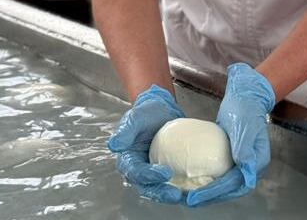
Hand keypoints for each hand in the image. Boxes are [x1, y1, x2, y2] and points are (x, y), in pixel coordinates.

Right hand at [107, 84, 185, 203]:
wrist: (162, 109)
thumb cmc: (146, 112)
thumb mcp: (136, 117)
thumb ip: (125, 130)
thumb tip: (114, 145)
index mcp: (128, 159)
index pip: (136, 172)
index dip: (148, 175)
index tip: (165, 173)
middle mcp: (139, 170)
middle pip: (147, 187)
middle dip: (161, 192)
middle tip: (175, 194)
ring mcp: (153, 172)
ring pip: (159, 189)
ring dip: (170, 194)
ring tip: (185, 196)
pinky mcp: (166, 171)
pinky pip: (172, 183)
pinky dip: (181, 188)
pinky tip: (193, 189)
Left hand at [186, 63, 274, 206]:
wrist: (245, 96)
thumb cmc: (246, 108)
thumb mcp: (245, 126)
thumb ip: (245, 148)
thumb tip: (244, 168)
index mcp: (258, 162)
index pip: (236, 183)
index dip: (217, 191)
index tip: (197, 196)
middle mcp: (251, 167)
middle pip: (230, 188)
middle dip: (210, 196)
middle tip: (189, 201)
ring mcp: (242, 163)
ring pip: (225, 184)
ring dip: (208, 191)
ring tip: (189, 195)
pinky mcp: (232, 158)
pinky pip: (220, 173)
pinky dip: (208, 179)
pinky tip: (193, 180)